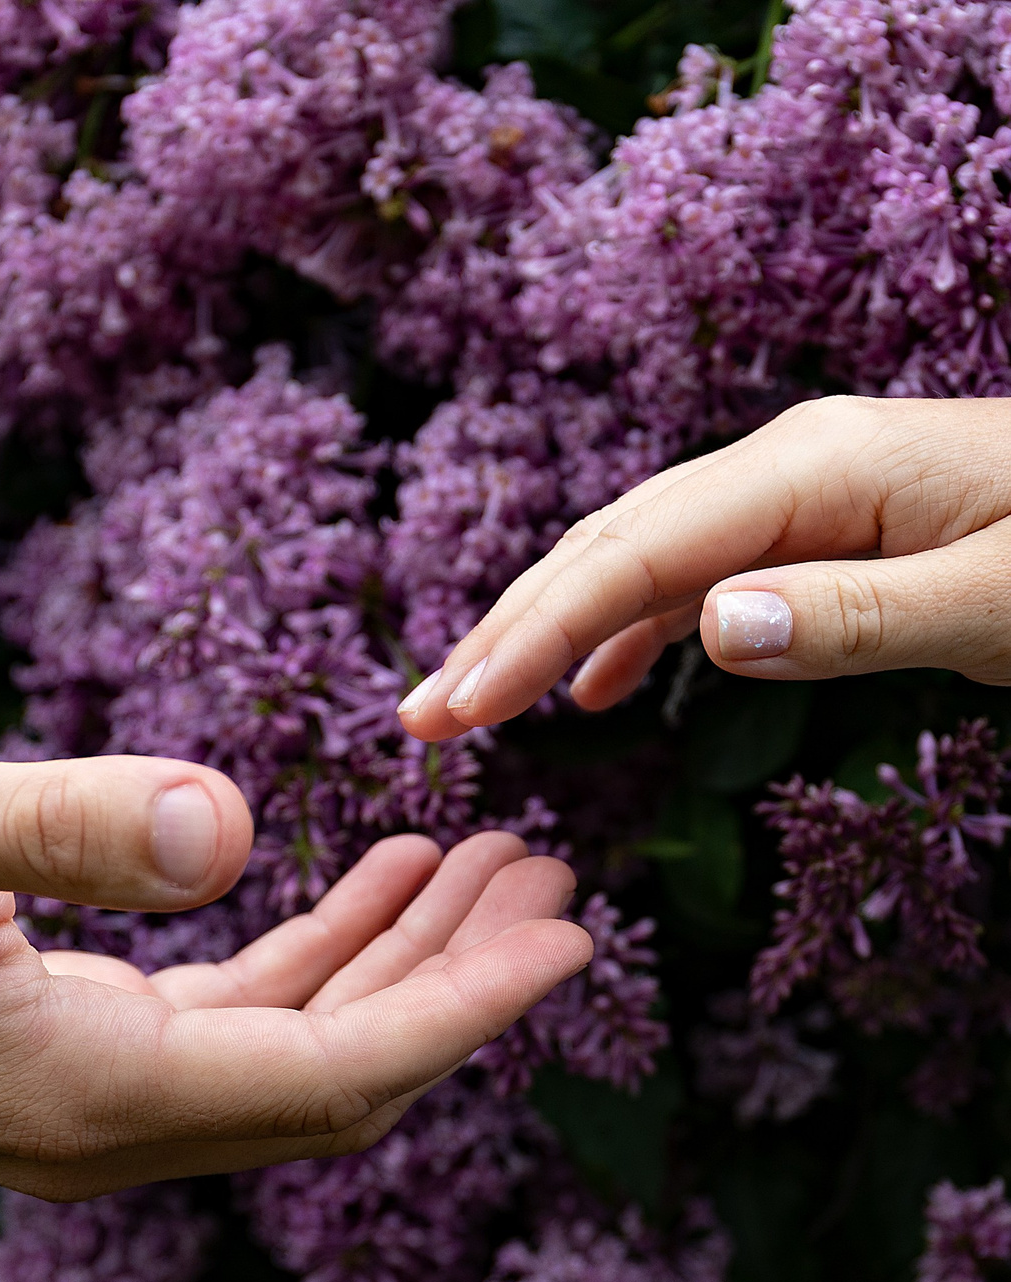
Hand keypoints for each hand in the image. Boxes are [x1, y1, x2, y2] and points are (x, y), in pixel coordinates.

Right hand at [0, 733, 589, 1198]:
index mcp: (86, 1096)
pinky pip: (242, 1015)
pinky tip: (378, 876)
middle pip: (341, 1072)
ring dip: (404, 956)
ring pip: (299, 1043)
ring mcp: (93, 1097)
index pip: (333, 1077)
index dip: (465, 1011)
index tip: (571, 942)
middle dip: (460, 981)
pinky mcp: (79, 1050)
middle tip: (558, 880)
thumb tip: (230, 828)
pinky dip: (325, 949)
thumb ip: (53, 832)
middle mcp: (105, 1125)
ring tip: (492, 859)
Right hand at [396, 396, 1010, 737]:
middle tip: (421, 720)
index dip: (534, 632)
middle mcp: (784, 467)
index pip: (636, 554)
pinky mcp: (810, 532)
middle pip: (608, 546)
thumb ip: (857, 617)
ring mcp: (792, 496)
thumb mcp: (997, 598)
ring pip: (636, 563)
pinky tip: (590, 692)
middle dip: (506, 632)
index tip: (460, 709)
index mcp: (815, 468)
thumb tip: (710, 628)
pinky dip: (627, 635)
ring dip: (546, 634)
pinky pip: (692, 580)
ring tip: (469, 707)